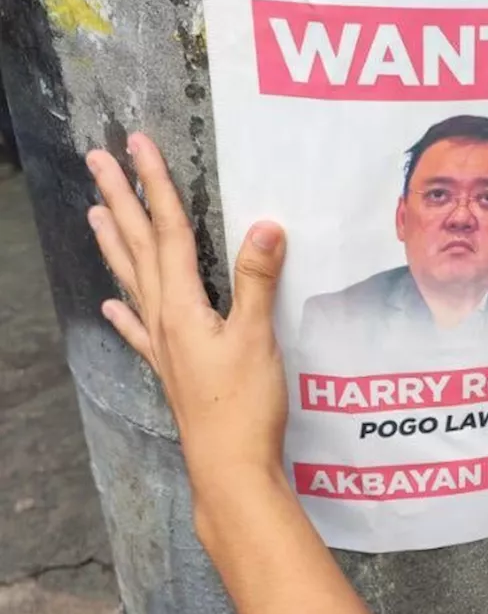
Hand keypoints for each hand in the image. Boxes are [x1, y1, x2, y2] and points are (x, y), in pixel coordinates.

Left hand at [85, 135, 289, 529]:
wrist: (229, 467)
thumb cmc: (244, 405)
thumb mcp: (258, 337)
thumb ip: (259, 280)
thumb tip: (265, 224)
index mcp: (182, 305)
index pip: (167, 232)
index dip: (155, 186)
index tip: (137, 146)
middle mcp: (163, 319)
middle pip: (138, 247)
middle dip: (121, 200)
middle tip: (99, 161)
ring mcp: (164, 345)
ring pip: (133, 280)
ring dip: (115, 243)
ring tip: (95, 212)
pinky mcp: (173, 369)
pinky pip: (140, 329)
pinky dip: (124, 312)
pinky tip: (110, 304)